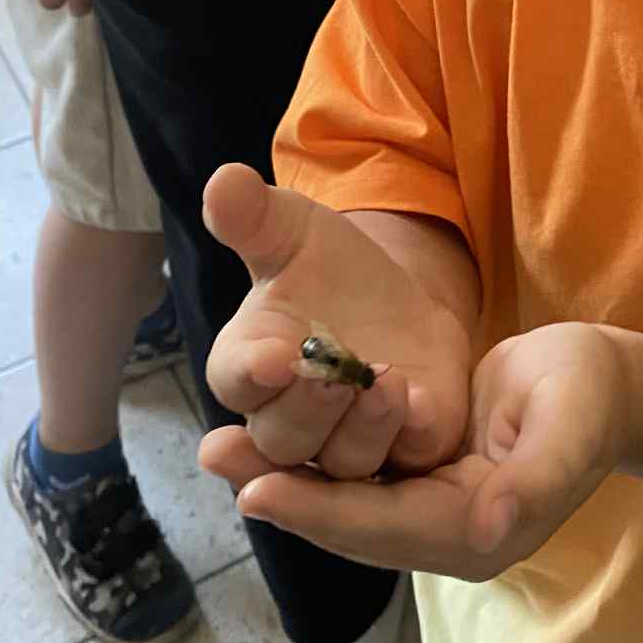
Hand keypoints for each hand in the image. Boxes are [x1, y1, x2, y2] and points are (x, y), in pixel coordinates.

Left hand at [200, 321, 627, 580]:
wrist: (603, 383)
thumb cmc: (589, 394)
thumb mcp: (569, 426)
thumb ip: (533, 481)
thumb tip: (488, 530)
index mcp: (478, 533)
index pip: (382, 527)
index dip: (317, 509)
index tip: (254, 489)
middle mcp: (444, 534)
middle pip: (348, 521)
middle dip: (281, 492)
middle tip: (211, 454)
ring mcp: (431, 509)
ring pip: (342, 499)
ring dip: (283, 474)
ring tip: (216, 444)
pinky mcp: (421, 479)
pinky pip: (354, 475)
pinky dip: (309, 457)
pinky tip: (265, 430)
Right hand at [201, 163, 471, 480]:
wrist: (394, 300)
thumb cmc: (326, 271)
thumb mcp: (294, 232)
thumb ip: (254, 216)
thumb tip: (223, 180)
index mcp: (250, 365)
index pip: (234, 382)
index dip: (250, 374)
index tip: (272, 358)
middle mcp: (288, 417)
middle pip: (282, 439)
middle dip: (306, 408)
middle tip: (330, 371)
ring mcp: (346, 441)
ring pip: (341, 462)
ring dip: (360, 428)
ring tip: (386, 382)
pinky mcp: (405, 447)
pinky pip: (403, 459)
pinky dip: (407, 438)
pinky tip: (419, 406)